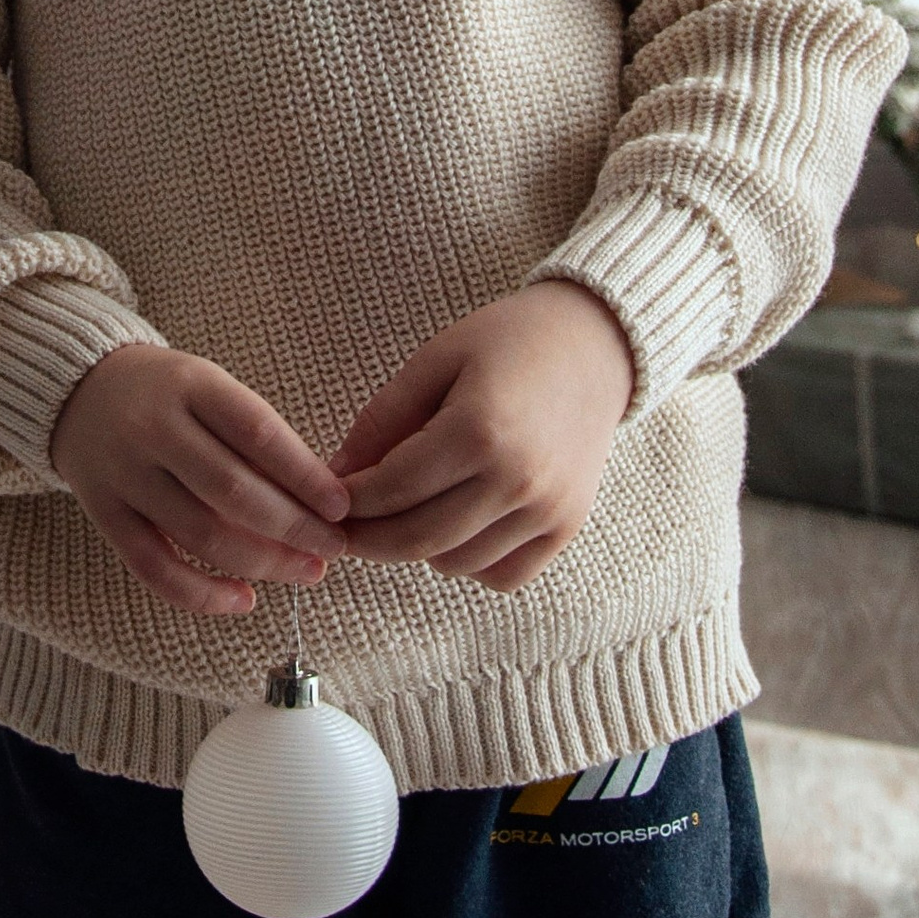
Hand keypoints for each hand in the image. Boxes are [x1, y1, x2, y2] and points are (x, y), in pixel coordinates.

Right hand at [50, 342, 352, 617]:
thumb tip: (321, 503)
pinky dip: (201, 594)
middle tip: (333, 550)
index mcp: (190, 384)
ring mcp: (123, 472)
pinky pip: (154, 566)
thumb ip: (256, 438)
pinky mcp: (103, 513)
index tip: (342, 508)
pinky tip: (243, 599)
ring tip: (304, 572)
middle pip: (232, 491)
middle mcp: (152, 427)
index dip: (305, 476)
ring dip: (262, 563)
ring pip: (200, 534)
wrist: (78, 388)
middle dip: (293, 529)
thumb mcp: (210, 389)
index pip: (258, 433)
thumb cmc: (168, 394)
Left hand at [334, 284, 636, 593]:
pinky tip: (453, 525)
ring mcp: (547, 510)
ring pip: (456, 563)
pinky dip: (467, 562)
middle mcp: (518, 479)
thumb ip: (383, 419)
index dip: (349, 502)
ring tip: (402, 513)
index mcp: (479, 429)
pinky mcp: (567, 528)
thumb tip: (336, 477)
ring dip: (417, 548)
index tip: (324, 500)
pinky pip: (501, 575)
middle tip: (343, 527)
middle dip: (369, 539)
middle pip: (418, 538)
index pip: (393, 489)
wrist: (594, 347)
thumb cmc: (507, 342)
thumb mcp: (435, 360)